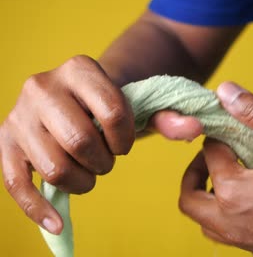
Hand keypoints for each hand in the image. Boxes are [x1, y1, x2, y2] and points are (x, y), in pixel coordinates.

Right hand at [0, 55, 201, 234]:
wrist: (77, 97)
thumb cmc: (110, 105)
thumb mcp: (140, 104)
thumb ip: (169, 115)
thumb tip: (194, 128)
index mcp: (80, 68)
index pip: (113, 113)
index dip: (127, 138)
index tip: (125, 144)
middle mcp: (42, 85)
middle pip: (80, 141)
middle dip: (103, 162)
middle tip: (107, 160)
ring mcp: (19, 114)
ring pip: (54, 167)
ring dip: (82, 181)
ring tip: (90, 171)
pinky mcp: (6, 142)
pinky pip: (17, 183)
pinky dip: (38, 209)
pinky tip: (57, 224)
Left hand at [179, 82, 252, 256]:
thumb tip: (225, 90)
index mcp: (233, 190)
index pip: (209, 154)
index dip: (217, 135)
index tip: (229, 129)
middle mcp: (232, 221)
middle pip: (188, 199)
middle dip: (192, 173)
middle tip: (210, 158)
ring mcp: (247, 241)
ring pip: (205, 224)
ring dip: (205, 200)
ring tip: (224, 181)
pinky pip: (228, 237)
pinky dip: (225, 218)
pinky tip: (249, 200)